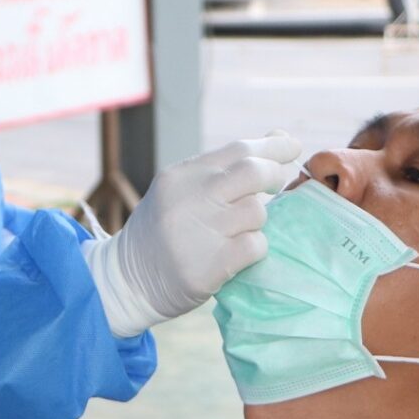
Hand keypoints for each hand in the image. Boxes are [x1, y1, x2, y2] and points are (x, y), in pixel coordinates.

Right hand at [83, 132, 302, 336]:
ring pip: (257, 212)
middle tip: (277, 184)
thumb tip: (280, 136)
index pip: (238, 149)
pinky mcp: (208, 265)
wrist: (127, 282)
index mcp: (181, 175)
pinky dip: (256, 248)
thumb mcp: (181, 190)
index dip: (273, 147)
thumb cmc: (162, 231)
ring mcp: (198, 231)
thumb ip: (224, 168)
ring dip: (258, 221)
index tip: (292, 147)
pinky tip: (239, 252)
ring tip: (240, 229)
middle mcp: (188, 198)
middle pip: (253, 172)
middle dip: (274, 175)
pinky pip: (255, 245)